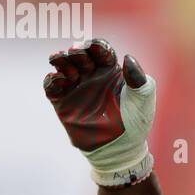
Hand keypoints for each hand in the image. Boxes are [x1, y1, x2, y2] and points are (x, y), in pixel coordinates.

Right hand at [44, 38, 155, 186]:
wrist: (120, 149)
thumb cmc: (136, 122)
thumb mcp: (143, 99)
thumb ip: (139, 78)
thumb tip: (128, 58)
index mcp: (110, 70)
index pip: (100, 49)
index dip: (95, 45)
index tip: (94, 48)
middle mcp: (91, 76)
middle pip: (79, 54)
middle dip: (77, 51)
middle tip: (77, 55)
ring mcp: (76, 88)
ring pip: (62, 65)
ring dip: (61, 60)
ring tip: (66, 66)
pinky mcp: (63, 102)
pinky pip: (51, 85)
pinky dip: (52, 80)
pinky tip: (61, 81)